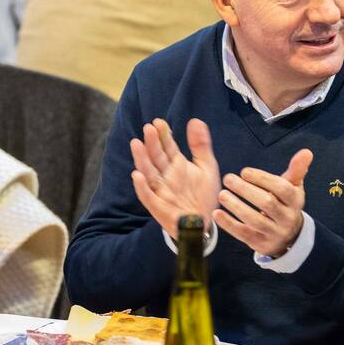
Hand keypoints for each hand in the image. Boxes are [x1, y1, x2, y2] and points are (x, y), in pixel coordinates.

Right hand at [130, 118, 220, 238]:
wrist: (203, 224)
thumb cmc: (203, 196)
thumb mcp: (206, 168)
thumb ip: (200, 146)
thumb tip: (195, 120)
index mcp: (176, 165)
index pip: (168, 147)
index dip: (163, 135)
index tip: (159, 122)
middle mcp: (166, 176)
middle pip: (156, 157)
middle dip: (152, 143)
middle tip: (148, 128)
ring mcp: (160, 191)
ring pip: (148, 173)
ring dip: (141, 159)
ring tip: (136, 144)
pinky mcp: (158, 207)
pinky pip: (148, 196)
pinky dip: (142, 187)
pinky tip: (137, 175)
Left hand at [213, 149, 312, 257]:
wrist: (286, 236)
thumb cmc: (284, 204)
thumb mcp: (292, 188)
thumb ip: (296, 170)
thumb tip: (306, 152)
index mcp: (295, 201)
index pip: (282, 189)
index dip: (262, 179)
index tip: (244, 171)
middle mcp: (287, 218)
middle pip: (267, 203)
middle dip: (246, 190)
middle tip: (228, 178)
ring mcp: (274, 233)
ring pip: (254, 220)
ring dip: (236, 206)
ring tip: (222, 194)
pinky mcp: (261, 244)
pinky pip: (243, 234)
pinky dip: (229, 224)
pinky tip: (216, 213)